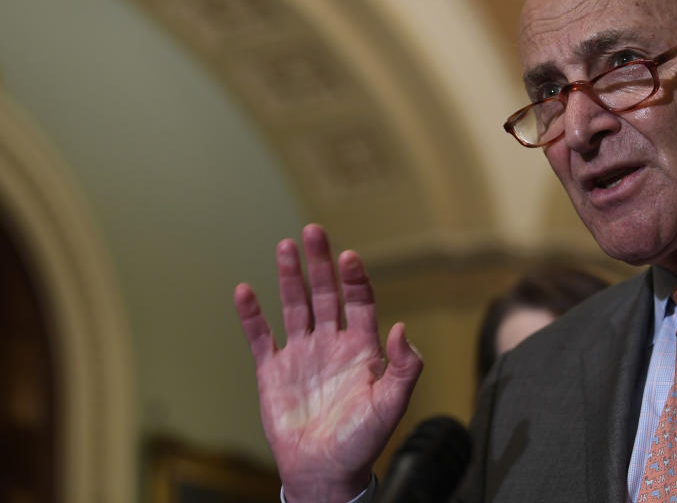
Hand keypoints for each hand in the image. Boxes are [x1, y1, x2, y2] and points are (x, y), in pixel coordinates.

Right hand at [234, 224, 422, 502]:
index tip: (350, 257)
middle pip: (325, 293)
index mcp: (361, 347)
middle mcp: (331, 343)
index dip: (354, 278)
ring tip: (285, 246)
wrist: (324, 472)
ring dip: (290, 277)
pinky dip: (251, 315)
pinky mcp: (273, 371)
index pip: (359, 301)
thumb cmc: (362, 441)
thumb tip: (403, 326)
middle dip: (320, 263)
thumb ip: (404, 367)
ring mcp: (301, 354)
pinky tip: (245, 290)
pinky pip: (260, 336)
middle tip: (314, 231)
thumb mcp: (391, 405)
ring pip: (294, 306)